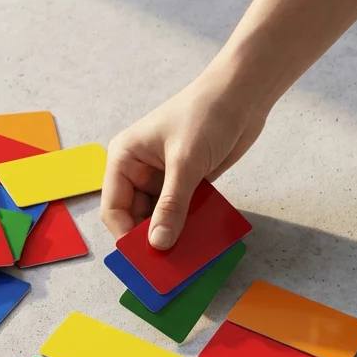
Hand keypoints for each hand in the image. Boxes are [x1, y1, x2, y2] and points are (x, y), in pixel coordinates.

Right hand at [101, 69, 268, 248]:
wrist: (244, 93)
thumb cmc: (206, 114)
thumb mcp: (185, 162)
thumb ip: (171, 206)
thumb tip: (159, 244)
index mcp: (125, 158)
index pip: (113, 207)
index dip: (126, 234)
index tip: (145, 258)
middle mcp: (139, 170)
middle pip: (135, 216)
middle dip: (150, 238)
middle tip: (167, 263)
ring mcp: (164, 177)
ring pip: (160, 217)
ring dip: (172, 234)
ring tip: (186, 255)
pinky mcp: (187, 181)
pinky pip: (182, 211)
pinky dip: (189, 225)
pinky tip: (200, 239)